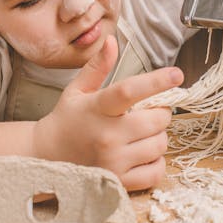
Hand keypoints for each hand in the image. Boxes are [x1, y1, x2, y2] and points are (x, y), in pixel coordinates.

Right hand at [35, 35, 183, 190]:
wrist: (46, 157)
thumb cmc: (67, 120)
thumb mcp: (78, 90)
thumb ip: (98, 66)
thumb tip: (112, 41)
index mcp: (97, 108)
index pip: (129, 91)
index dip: (156, 82)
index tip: (177, 75)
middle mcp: (107, 135)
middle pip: (156, 119)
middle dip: (160, 112)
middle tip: (147, 112)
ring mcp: (114, 161)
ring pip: (160, 144)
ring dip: (158, 136)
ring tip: (141, 134)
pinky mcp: (120, 181)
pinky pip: (156, 171)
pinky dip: (156, 162)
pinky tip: (142, 154)